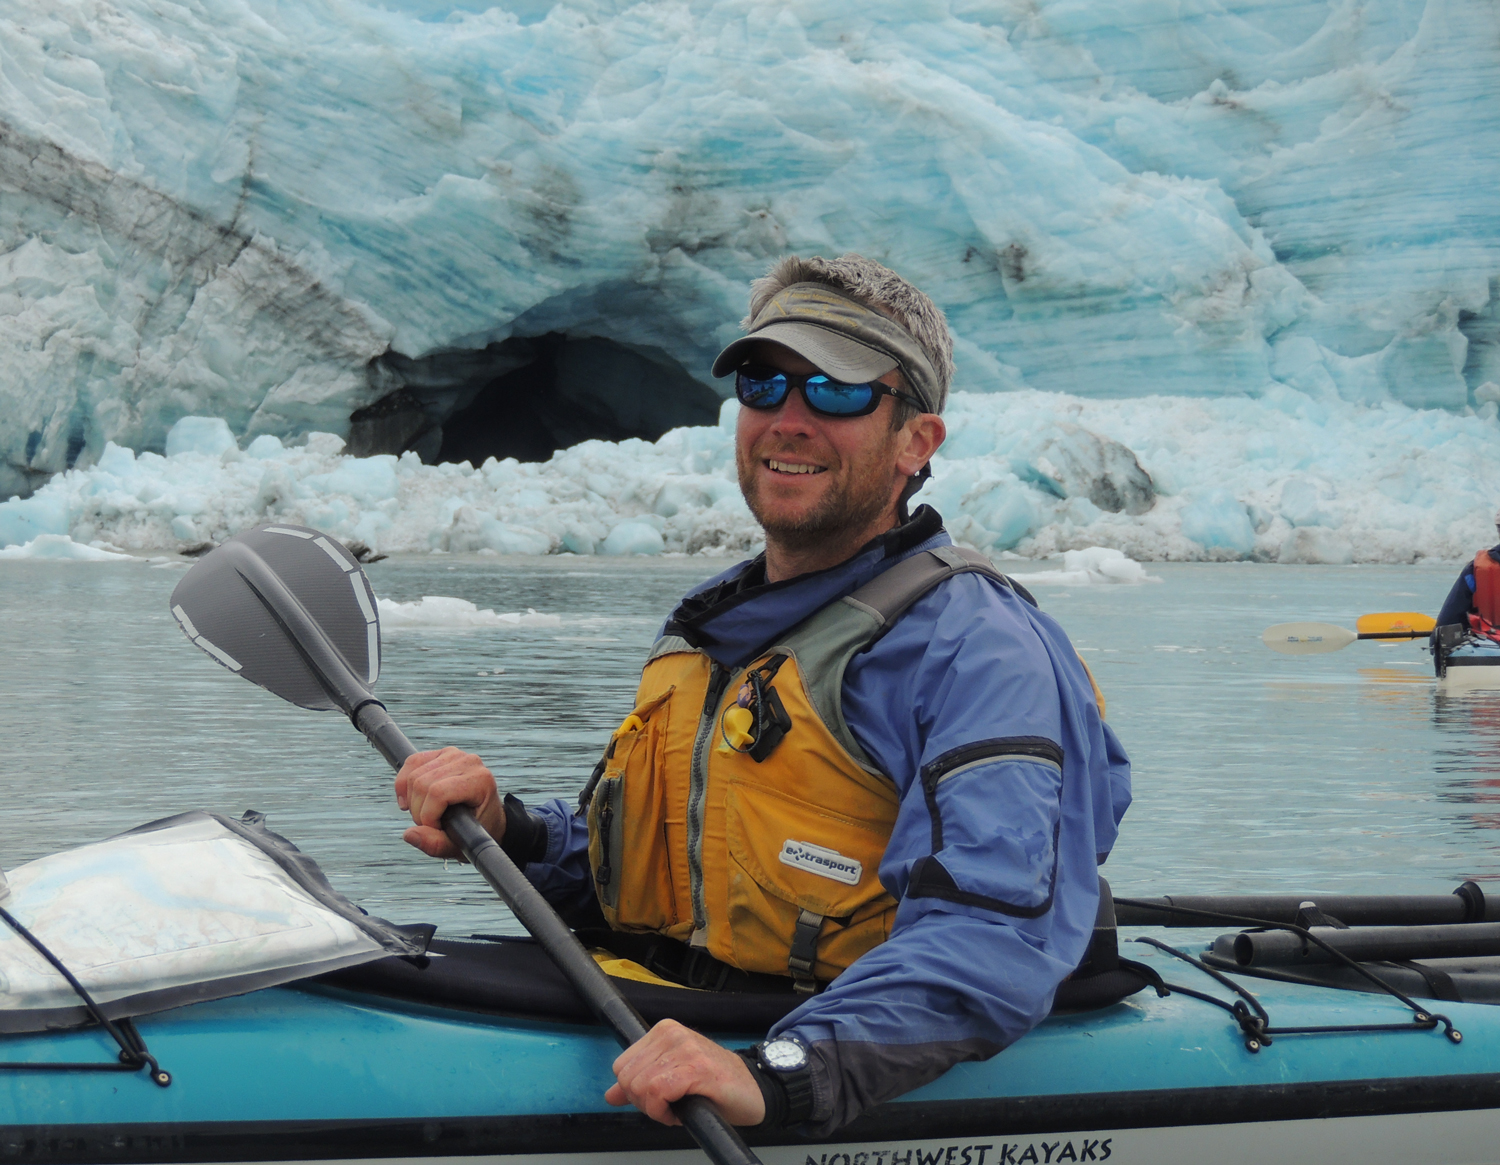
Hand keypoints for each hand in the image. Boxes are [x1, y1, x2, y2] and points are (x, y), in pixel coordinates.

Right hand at [394, 746, 504, 858]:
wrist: (486, 816)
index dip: (428, 815)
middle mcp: (468, 762)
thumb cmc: (478, 830)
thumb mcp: (462, 844)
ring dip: (411, 800)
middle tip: (429, 824)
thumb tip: (409, 834)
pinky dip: (403, 783)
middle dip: (418, 811)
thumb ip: (436, 844)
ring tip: (424, 813)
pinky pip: (411, 763)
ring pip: (413, 775)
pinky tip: (408, 800)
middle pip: (422, 783)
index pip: (438, 793)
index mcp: (480, 780)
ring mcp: (454, 754)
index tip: (435, 829)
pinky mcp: (441, 753)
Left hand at [604, 1019, 765, 1126]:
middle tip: (669, 1107)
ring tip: (678, 1107)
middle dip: (643, 1103)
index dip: (634, 1092)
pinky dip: (663, 1112)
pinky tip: (680, 1113)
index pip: (621, 1066)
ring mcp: (685, 1048)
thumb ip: (640, 1083)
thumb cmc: (715, 1085)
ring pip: (640, 1086)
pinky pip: (657, 1093)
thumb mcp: (671, 1080)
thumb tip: (611, 1095)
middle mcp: (672, 1033)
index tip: (656, 1100)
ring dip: (655, 1110)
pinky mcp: (696, 1067)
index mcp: (663, 1031)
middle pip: (627, 1078)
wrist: (754, 1090)